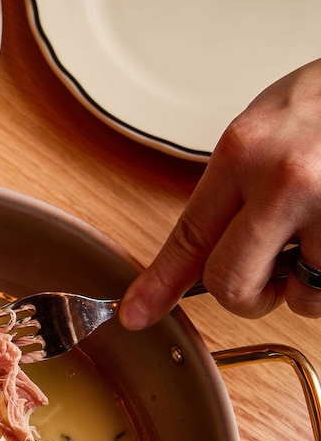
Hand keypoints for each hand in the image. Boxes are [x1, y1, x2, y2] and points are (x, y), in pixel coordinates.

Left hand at [120, 58, 320, 329]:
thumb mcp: (266, 126)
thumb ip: (235, 185)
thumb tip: (209, 244)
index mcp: (246, 151)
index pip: (188, 236)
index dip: (159, 285)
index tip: (137, 314)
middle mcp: (284, 180)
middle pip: (232, 283)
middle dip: (247, 296)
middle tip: (269, 278)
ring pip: (299, 297)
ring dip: (307, 287)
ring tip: (320, 240)